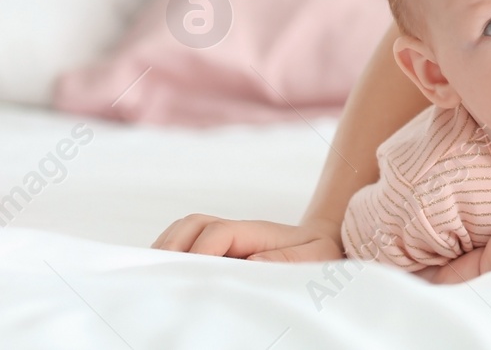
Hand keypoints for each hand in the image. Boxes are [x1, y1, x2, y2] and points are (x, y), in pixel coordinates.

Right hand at [152, 214, 343, 262]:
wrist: (323, 248)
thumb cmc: (318, 253)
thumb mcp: (315, 256)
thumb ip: (287, 258)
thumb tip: (250, 263)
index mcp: (257, 231)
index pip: (219, 231)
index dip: (202, 251)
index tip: (193, 276)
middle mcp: (235, 231)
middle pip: (193, 224)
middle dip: (172, 246)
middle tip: (158, 275)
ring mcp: (225, 239)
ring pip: (184, 232)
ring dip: (167, 249)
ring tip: (155, 276)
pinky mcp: (219, 251)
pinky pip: (186, 245)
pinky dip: (172, 255)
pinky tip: (167, 277)